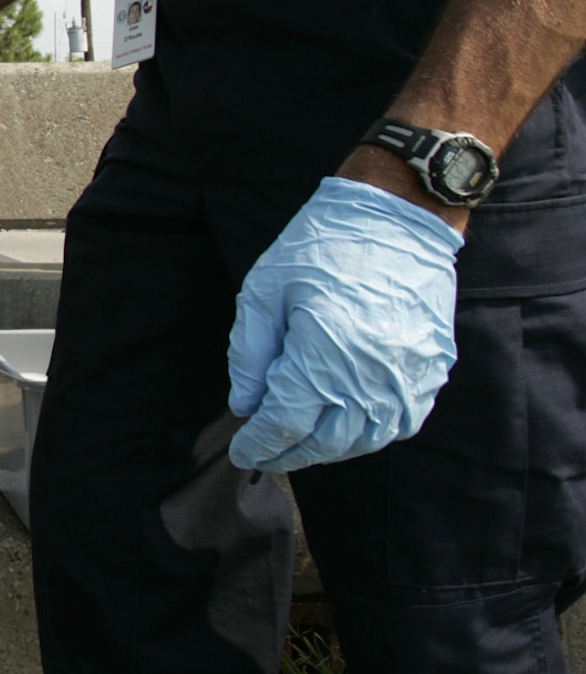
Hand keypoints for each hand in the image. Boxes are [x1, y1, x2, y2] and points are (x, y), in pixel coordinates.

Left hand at [227, 177, 463, 472]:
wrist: (397, 218)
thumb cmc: (321, 248)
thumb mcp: (263, 291)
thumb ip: (249, 354)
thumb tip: (244, 405)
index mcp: (322, 355)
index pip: (284, 424)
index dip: (259, 445)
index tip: (241, 452)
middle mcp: (369, 376)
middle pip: (324, 443)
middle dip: (288, 455)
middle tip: (265, 454)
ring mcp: (406, 378)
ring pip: (363, 441)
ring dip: (328, 451)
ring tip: (300, 445)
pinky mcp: (431, 371)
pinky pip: (401, 424)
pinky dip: (369, 435)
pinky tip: (346, 428)